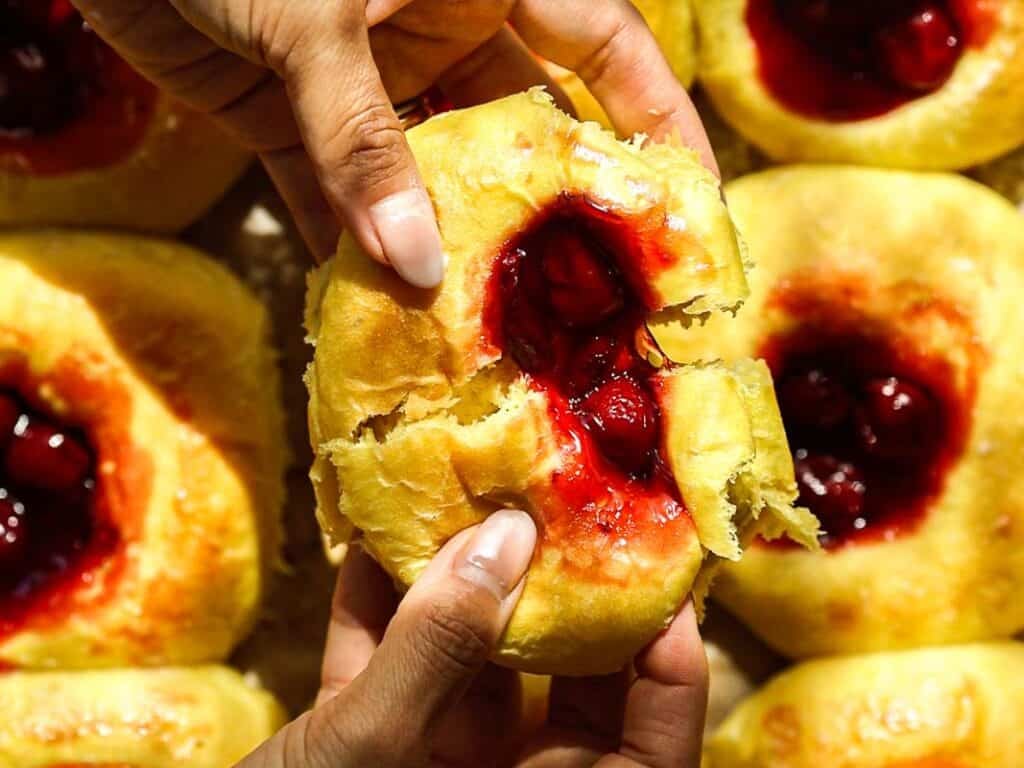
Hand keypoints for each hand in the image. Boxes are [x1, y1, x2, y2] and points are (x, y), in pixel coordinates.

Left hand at [71, 0, 714, 285]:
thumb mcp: (315, 20)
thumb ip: (365, 143)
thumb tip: (417, 270)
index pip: (608, 51)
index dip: (657, 125)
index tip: (690, 208)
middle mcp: (443, 27)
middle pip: (520, 134)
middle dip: (544, 214)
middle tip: (582, 302)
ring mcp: (372, 76)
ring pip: (429, 175)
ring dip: (443, 244)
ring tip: (478, 326)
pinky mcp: (298, 114)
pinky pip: (341, 191)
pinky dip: (353, 246)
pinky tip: (378, 310)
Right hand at [237, 509, 708, 767]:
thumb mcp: (370, 751)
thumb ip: (439, 648)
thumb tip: (509, 536)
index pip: (651, 744)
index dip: (668, 656)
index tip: (653, 560)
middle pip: (564, 687)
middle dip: (552, 592)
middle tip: (552, 506)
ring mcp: (432, 764)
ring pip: (469, 663)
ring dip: (455, 583)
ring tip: (462, 498)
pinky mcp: (363, 742)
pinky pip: (388, 665)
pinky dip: (377, 607)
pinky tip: (369, 538)